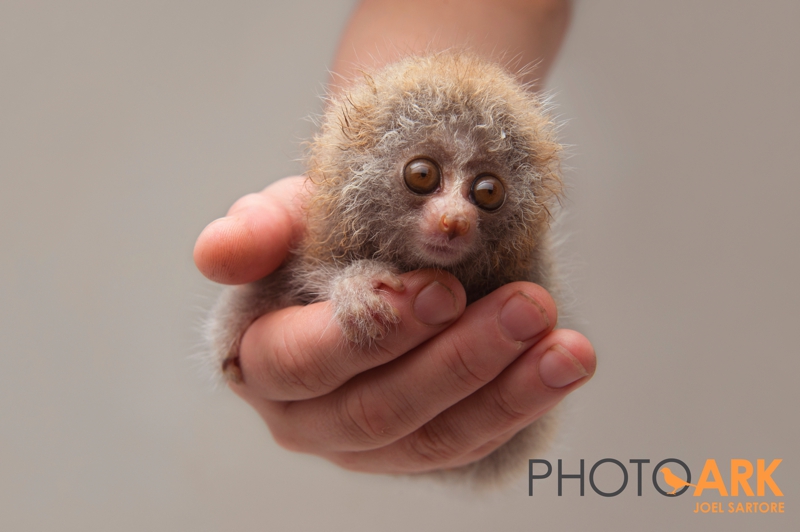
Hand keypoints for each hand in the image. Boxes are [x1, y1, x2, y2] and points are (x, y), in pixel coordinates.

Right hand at [194, 176, 595, 474]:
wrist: (378, 248)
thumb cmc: (330, 231)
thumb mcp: (292, 213)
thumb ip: (257, 228)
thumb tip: (216, 254)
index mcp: (258, 358)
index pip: (305, 361)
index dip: (374, 332)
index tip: (442, 289)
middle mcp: (306, 417)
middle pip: (378, 409)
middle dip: (457, 360)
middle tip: (525, 307)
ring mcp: (365, 444)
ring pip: (434, 437)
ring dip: (505, 390)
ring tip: (565, 346)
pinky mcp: (416, 450)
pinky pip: (471, 444)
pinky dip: (522, 404)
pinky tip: (562, 364)